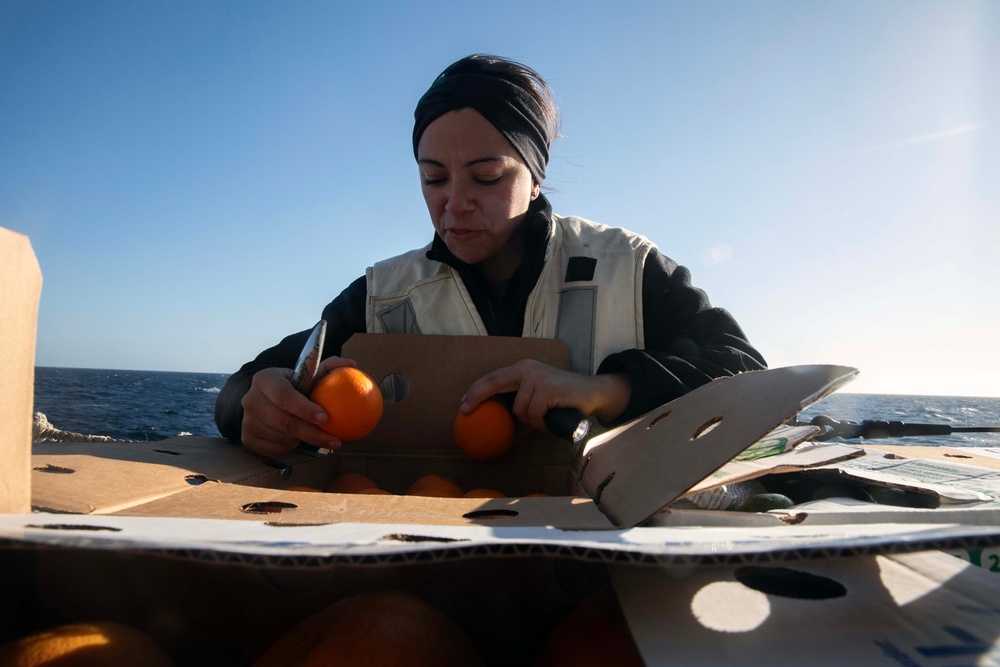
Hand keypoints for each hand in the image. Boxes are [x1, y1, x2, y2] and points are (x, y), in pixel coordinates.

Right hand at [239, 357, 355, 456]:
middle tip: (335, 440)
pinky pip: (274, 450)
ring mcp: (246, 420)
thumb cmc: (294, 387)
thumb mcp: (309, 374)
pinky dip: (290, 447)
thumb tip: (351, 364)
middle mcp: (251, 399)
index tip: (326, 418)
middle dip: (312, 433)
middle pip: (284, 422)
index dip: (305, 409)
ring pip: (281, 438)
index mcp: (265, 379)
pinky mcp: (247, 438)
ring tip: (316, 436)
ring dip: (302, 440)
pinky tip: (298, 440)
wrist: (267, 400)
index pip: (284, 396)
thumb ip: (330, 367)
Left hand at [460, 359, 630, 431]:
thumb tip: (495, 411)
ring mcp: (538, 377)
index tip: (463, 403)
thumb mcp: (538, 391)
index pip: (494, 377)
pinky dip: (542, 423)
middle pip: (494, 384)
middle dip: (477, 397)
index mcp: (523, 368)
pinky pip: (534, 415)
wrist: (592, 393)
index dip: (476, 390)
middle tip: (464, 411)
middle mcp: (528, 368)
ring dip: (532, 421)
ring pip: (520, 410)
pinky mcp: (548, 389)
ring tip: (545, 417)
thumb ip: (520, 395)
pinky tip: (552, 418)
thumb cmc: (563, 398)